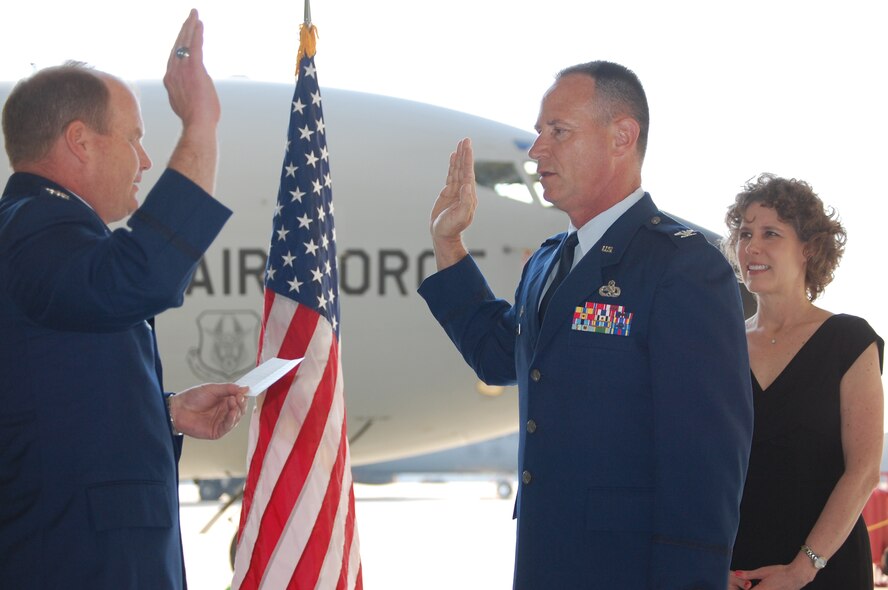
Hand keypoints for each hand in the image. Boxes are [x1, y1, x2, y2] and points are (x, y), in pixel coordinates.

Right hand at [163, 9, 219, 130]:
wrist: (197, 124)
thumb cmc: (196, 119)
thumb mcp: (186, 103)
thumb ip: (186, 91)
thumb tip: (193, 87)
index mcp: (170, 80)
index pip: (174, 58)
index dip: (179, 44)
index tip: (184, 35)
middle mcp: (172, 72)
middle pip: (177, 46)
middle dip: (183, 30)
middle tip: (189, 18)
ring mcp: (182, 70)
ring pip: (185, 42)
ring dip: (190, 26)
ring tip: (194, 15)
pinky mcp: (194, 69)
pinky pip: (195, 46)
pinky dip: (197, 33)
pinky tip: (199, 22)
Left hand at [170, 383, 247, 439]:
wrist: (177, 409)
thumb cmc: (192, 398)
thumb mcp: (212, 388)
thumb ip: (228, 388)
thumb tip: (244, 388)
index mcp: (224, 401)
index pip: (239, 400)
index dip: (243, 396)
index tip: (244, 391)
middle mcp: (224, 412)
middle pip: (240, 409)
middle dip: (241, 403)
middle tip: (239, 397)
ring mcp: (221, 421)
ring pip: (236, 418)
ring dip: (238, 410)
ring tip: (234, 402)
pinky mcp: (217, 431)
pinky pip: (228, 427)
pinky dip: (232, 420)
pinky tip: (232, 413)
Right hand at [429, 138, 476, 269]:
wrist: (443, 235)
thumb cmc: (451, 228)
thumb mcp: (460, 216)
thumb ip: (465, 201)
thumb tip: (467, 185)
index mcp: (469, 195)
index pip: (468, 173)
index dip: (467, 159)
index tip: (467, 147)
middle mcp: (464, 191)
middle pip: (464, 168)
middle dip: (465, 154)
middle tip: (465, 139)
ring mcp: (456, 191)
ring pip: (458, 170)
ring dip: (459, 157)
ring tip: (461, 144)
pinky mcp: (448, 193)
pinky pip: (451, 175)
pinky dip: (452, 165)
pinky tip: (453, 157)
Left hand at [731, 561, 814, 589]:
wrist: (796, 576)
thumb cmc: (780, 572)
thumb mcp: (762, 571)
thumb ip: (748, 574)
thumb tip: (735, 574)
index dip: (740, 589)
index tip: (734, 588)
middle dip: (745, 588)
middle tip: (743, 585)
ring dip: (754, 589)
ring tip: (754, 584)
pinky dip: (761, 589)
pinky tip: (760, 586)